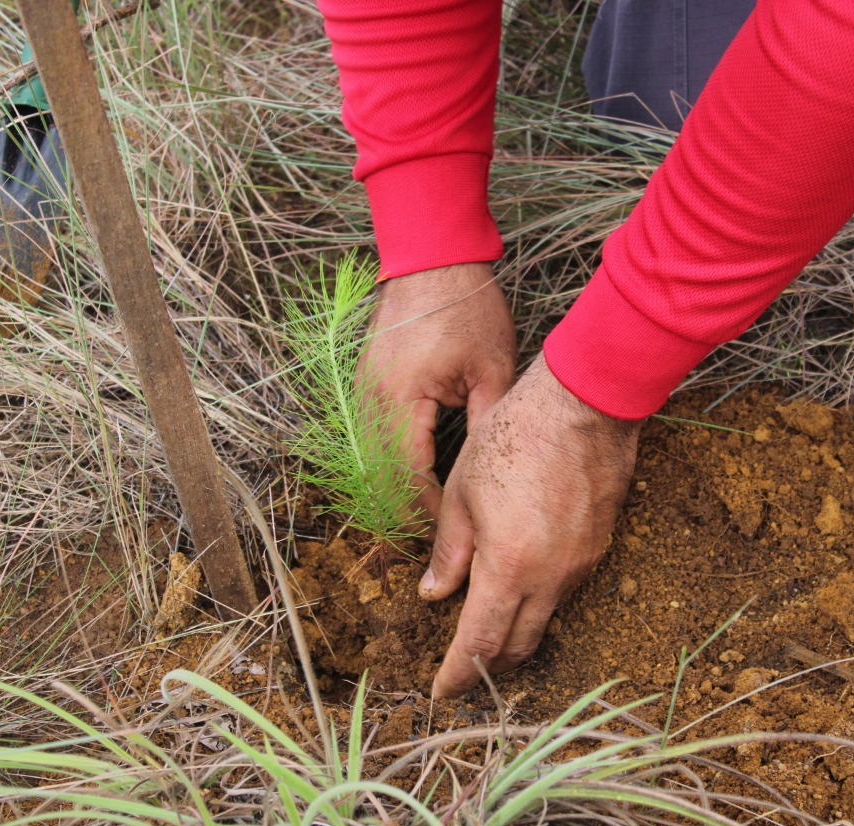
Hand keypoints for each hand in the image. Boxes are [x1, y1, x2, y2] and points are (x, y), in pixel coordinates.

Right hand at [360, 263, 515, 524]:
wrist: (434, 259)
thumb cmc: (468, 309)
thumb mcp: (493, 369)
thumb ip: (487, 423)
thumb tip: (488, 475)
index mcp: (401, 398)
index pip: (407, 475)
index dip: (427, 510)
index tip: (451, 530)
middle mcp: (370, 399)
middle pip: (377, 476)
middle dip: (402, 510)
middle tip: (431, 538)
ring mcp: (360, 390)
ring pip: (367, 460)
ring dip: (390, 490)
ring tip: (420, 517)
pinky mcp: (362, 383)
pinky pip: (366, 437)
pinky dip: (384, 464)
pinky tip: (408, 478)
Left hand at [421, 354, 641, 697]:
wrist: (585, 404)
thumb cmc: (514, 436)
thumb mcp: (463, 491)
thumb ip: (449, 551)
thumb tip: (433, 594)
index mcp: (510, 566)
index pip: (481, 642)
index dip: (458, 673)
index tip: (440, 691)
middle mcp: (551, 577)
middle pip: (519, 644)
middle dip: (488, 664)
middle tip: (463, 667)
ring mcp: (581, 564)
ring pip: (544, 617)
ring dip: (515, 627)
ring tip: (486, 619)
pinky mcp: (599, 547)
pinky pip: (565, 588)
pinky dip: (538, 596)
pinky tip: (521, 576)